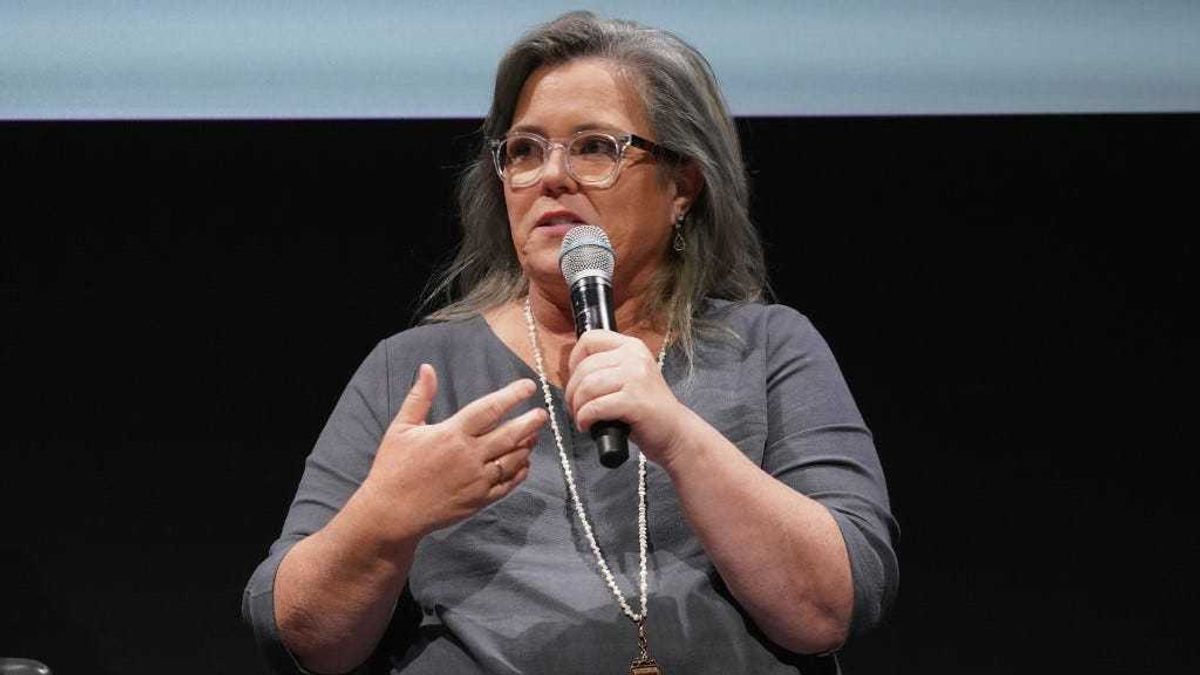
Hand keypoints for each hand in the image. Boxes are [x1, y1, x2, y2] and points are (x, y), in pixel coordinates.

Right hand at [360, 364, 546, 540]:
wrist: (391, 513)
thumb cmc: (393, 468)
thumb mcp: (401, 428)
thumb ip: (419, 397)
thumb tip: (428, 368)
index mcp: (451, 434)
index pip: (489, 409)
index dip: (512, 396)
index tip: (528, 386)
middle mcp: (469, 456)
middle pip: (509, 434)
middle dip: (530, 422)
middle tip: (542, 414)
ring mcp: (477, 481)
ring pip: (512, 460)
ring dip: (526, 446)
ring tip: (534, 435)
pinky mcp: (479, 501)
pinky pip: (508, 484)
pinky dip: (520, 472)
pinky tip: (524, 462)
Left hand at [564, 330, 686, 464]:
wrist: (675, 431)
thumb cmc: (647, 408)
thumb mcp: (629, 376)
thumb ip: (607, 367)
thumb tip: (572, 371)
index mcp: (631, 346)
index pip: (590, 339)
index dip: (574, 360)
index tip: (576, 380)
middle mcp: (634, 357)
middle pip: (584, 367)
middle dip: (572, 392)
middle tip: (575, 408)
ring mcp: (636, 377)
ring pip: (587, 387)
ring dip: (577, 407)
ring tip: (582, 418)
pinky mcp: (634, 401)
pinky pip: (595, 406)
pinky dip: (585, 418)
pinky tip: (588, 426)